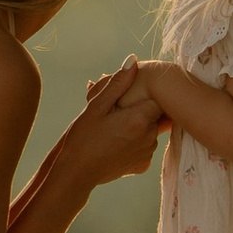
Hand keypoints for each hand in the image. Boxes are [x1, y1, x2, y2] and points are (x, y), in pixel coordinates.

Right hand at [62, 63, 164, 180]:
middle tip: (115, 114)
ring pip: (151, 131)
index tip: (126, 99)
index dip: (142, 96)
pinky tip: (116, 143)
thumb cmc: (83, 136)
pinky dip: (135, 143)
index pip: (156, 98)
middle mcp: (150, 136)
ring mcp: (147, 153)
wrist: (76, 172)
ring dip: (139, 126)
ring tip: (114, 129)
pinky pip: (145, 147)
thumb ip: (118, 82)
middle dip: (139, 110)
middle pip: (154, 114)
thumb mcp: (96, 106)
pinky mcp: (143, 165)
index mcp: (140, 118)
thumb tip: (133, 60)